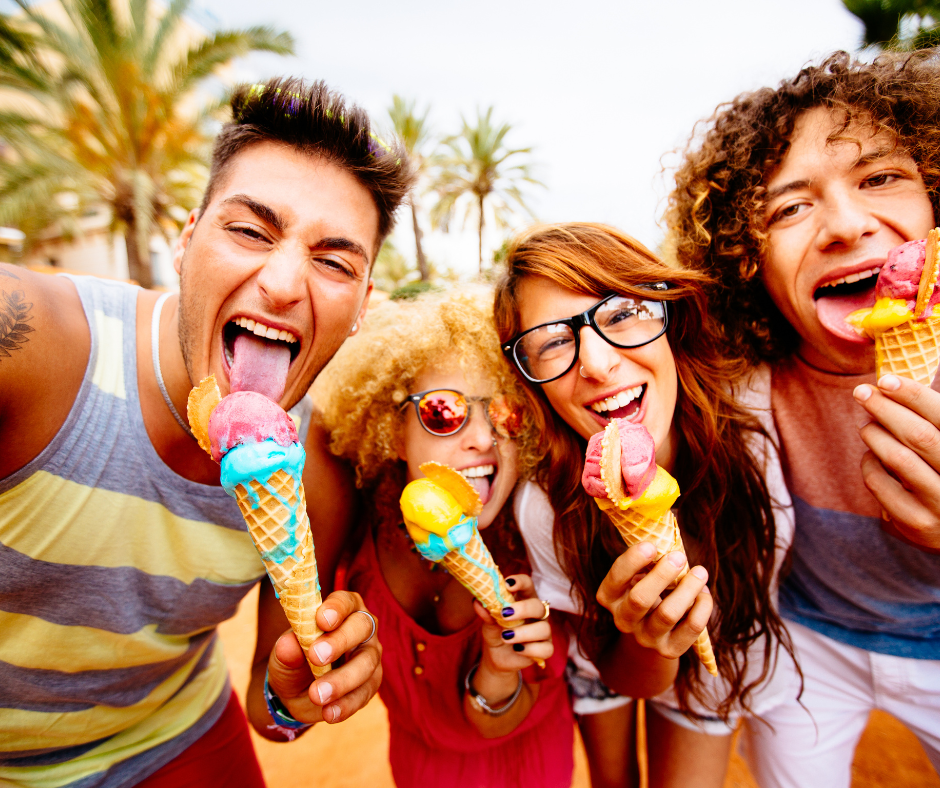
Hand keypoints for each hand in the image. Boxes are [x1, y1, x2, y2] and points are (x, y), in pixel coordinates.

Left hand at [266, 591, 381, 725]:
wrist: (298, 691)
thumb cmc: (294, 659)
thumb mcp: (282, 655)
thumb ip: (286, 649)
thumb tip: (288, 645)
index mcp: (342, 609)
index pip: (345, 601)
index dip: (336, 608)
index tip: (321, 620)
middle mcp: (362, 628)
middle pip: (361, 627)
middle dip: (340, 641)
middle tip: (316, 656)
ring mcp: (370, 655)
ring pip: (366, 663)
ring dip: (342, 680)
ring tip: (316, 695)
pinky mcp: (371, 682)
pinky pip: (365, 693)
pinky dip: (346, 704)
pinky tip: (328, 713)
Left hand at [475, 574, 552, 674]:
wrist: (497, 657)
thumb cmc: (496, 632)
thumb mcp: (489, 623)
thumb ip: (486, 613)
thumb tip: (477, 602)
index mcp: (524, 600)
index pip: (528, 585)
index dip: (520, 582)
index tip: (507, 584)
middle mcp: (537, 614)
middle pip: (538, 606)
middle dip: (523, 609)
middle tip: (505, 614)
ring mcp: (543, 632)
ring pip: (544, 629)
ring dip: (524, 633)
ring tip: (506, 637)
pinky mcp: (545, 649)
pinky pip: (546, 649)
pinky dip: (531, 649)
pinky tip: (517, 649)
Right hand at [596, 542, 711, 659]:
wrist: (650, 636)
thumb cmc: (646, 590)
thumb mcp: (638, 576)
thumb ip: (647, 560)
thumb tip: (667, 532)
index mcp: (609, 597)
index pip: (615, 578)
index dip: (632, 561)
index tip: (651, 545)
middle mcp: (623, 620)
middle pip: (640, 599)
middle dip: (662, 575)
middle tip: (679, 556)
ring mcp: (645, 638)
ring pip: (667, 614)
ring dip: (687, 589)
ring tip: (700, 572)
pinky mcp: (669, 650)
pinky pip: (690, 629)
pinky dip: (702, 607)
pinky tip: (704, 593)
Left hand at [855, 374, 939, 551]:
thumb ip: (930, 421)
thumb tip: (892, 384)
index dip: (913, 395)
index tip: (885, 379)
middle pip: (918, 436)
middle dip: (885, 409)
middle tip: (861, 392)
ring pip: (898, 459)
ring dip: (875, 435)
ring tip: (868, 426)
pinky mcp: (917, 523)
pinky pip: (880, 484)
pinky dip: (870, 464)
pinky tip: (872, 456)